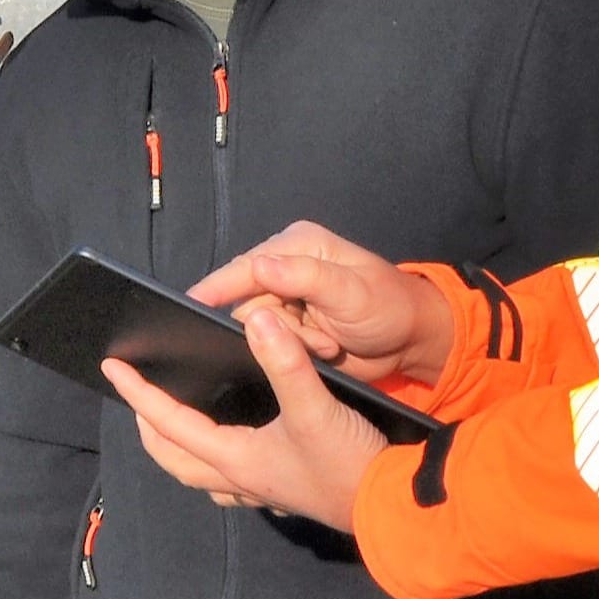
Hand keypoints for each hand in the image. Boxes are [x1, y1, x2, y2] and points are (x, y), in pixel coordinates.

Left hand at [101, 307, 388, 527]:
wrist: (389, 506)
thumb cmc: (347, 462)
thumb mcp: (316, 407)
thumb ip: (285, 362)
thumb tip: (255, 319)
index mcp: (234, 457)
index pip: (169, 424)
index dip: (139, 394)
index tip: (113, 368)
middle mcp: (239, 479)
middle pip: (175, 458)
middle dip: (151, 428)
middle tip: (141, 398)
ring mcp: (261, 490)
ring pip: (203, 474)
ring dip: (182, 449)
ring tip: (179, 422)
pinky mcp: (284, 491)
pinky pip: (234, 481)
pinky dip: (220, 461)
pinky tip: (237, 446)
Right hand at [189, 221, 454, 385]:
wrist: (410, 341)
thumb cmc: (387, 306)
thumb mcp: (349, 291)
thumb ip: (304, 277)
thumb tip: (257, 266)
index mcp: (297, 246)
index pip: (245, 267)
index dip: (216, 288)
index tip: (189, 306)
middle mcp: (285, 269)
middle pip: (247, 304)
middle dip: (280, 327)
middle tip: (321, 338)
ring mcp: (288, 300)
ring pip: (259, 330)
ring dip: (294, 342)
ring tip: (329, 343)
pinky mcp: (291, 328)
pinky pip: (272, 345)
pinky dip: (297, 352)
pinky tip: (325, 349)